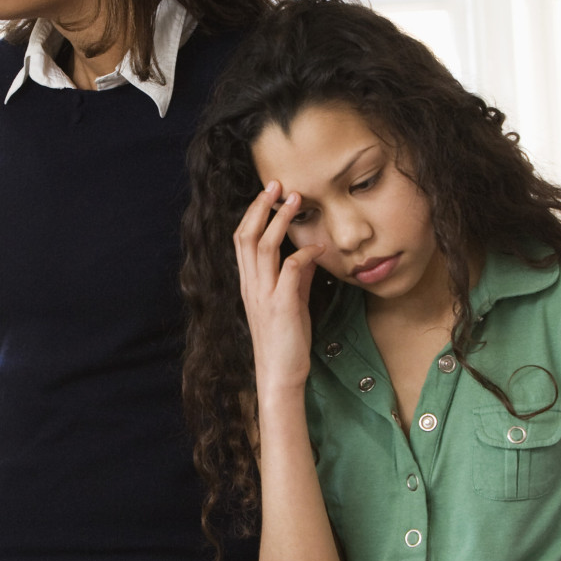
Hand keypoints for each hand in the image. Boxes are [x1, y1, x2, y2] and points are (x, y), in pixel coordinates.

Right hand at [234, 181, 325, 393]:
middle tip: (276, 185)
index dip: (253, 213)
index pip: (242, 239)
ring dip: (279, 220)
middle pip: (247, 235)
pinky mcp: (281, 306)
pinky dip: (303, 253)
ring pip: (264, 247)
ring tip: (295, 201)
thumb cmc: (285, 341)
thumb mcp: (291, 302)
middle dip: (261, 207)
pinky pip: (290, 270)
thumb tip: (308, 253)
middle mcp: (251, 285)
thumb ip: (296, 277)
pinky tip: (318, 246)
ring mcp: (264, 295)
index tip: (268, 193)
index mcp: (249, 283)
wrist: (280, 375)